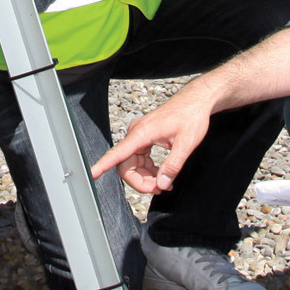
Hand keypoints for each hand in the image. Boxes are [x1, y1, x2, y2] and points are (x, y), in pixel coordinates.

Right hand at [91, 92, 212, 193]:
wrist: (196, 101)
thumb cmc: (192, 115)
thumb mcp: (186, 144)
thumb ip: (172, 166)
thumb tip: (162, 184)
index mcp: (142, 133)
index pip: (118, 153)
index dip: (103, 165)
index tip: (92, 174)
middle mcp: (137, 133)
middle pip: (125, 165)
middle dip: (140, 181)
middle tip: (160, 189)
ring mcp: (140, 135)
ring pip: (132, 163)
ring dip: (145, 177)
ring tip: (164, 183)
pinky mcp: (144, 137)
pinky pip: (139, 158)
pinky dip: (148, 169)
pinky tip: (161, 173)